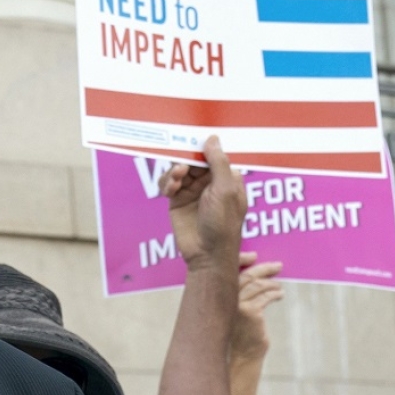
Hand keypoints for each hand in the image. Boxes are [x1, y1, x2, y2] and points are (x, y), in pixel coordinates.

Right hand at [159, 136, 246, 265]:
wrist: (207, 255)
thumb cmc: (223, 224)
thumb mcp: (225, 189)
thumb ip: (218, 162)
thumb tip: (212, 139)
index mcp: (227, 178)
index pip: (213, 154)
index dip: (203, 147)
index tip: (191, 140)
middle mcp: (210, 183)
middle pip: (193, 159)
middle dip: (186, 159)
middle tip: (181, 163)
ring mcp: (192, 192)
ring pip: (178, 170)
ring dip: (175, 171)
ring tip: (177, 178)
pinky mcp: (177, 201)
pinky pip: (168, 184)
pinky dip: (167, 182)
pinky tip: (171, 189)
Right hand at [231, 254, 283, 363]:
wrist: (241, 355)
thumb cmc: (238, 333)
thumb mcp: (235, 310)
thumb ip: (239, 293)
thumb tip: (256, 275)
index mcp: (218, 295)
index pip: (229, 270)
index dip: (241, 259)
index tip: (253, 256)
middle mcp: (224, 298)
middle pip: (246, 275)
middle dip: (263, 268)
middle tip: (277, 266)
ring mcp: (237, 305)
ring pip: (257, 285)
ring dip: (271, 283)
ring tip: (279, 285)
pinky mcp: (250, 312)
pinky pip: (265, 297)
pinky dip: (275, 294)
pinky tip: (280, 294)